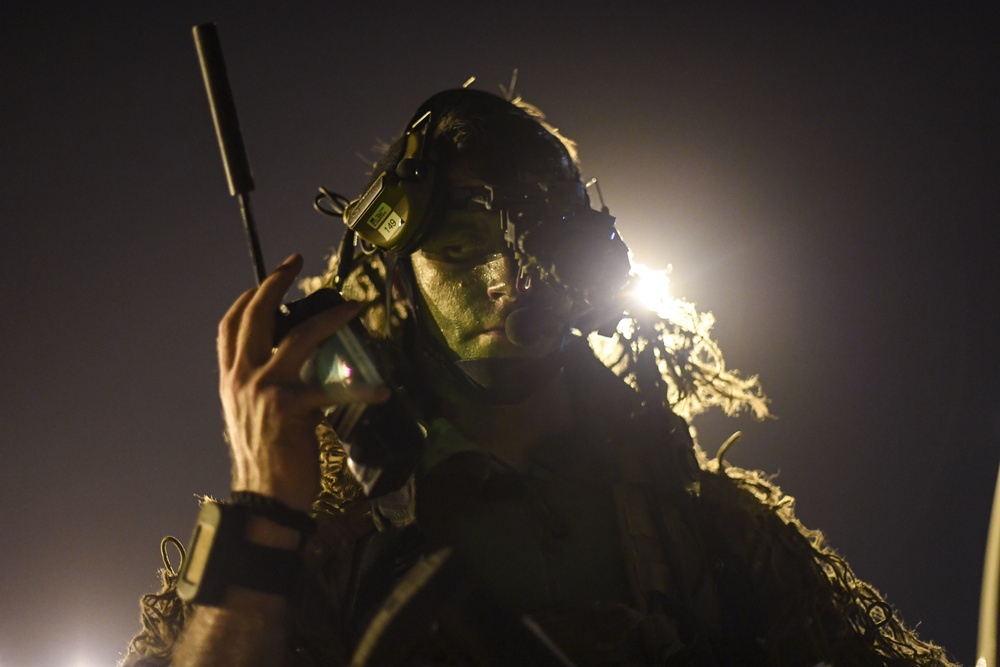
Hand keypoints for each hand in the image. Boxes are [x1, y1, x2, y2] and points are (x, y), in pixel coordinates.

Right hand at [217, 253, 388, 510]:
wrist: (263, 498)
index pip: (230, 324)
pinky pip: (331, 389)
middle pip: (255, 315)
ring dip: (329, 318)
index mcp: (231, 377)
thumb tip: (293, 366)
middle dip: (276, 281)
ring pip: (297, 337)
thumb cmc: (263, 458)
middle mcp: (242, 376)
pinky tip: (381, 390)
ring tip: (352, 307)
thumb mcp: (250, 413)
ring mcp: (264, 389)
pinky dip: (360, 388)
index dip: (249, 295)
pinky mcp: (291, 406)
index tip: (271, 275)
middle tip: (297, 261)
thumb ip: (263, 384)